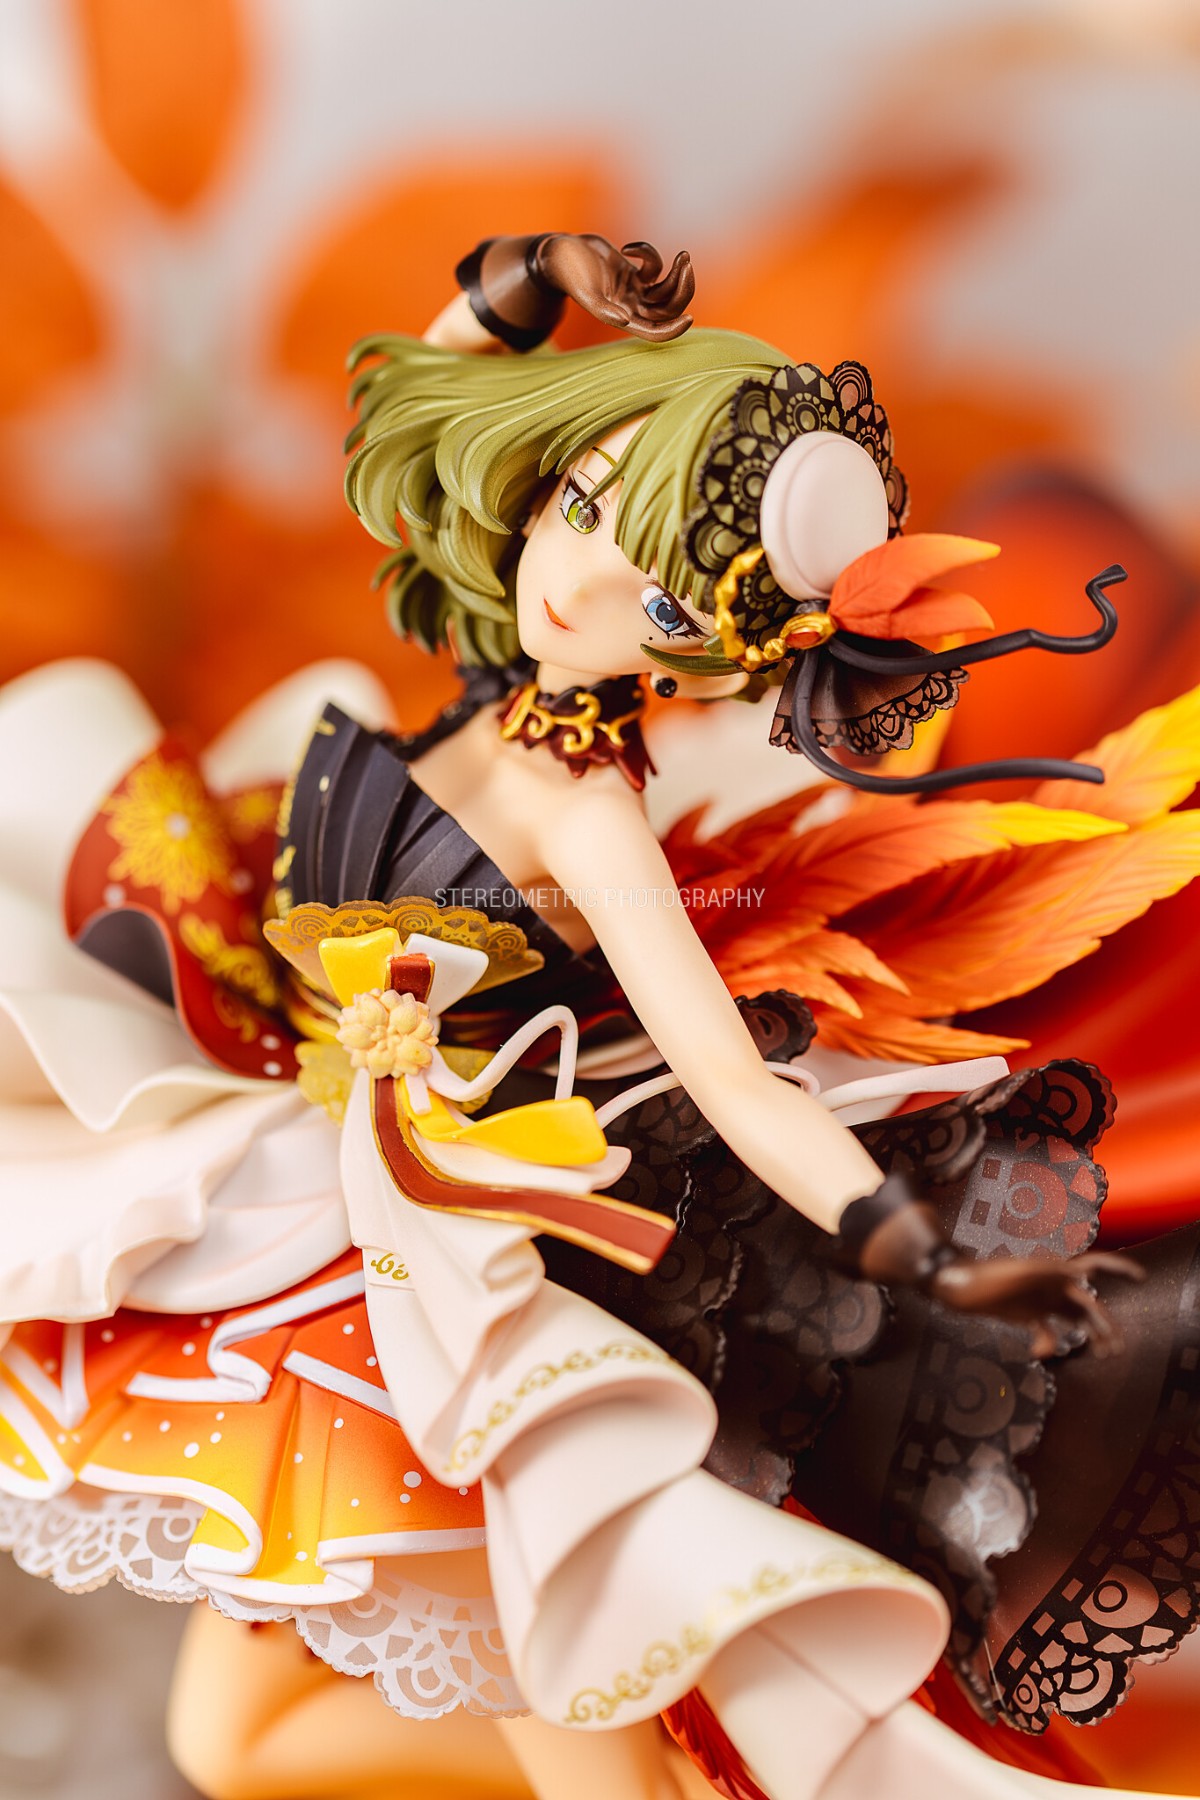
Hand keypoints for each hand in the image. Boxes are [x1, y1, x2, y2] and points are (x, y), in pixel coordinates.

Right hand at [537, 235, 694, 340]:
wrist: (557, 254)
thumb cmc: (568, 274)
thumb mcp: (585, 292)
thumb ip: (603, 309)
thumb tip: (625, 320)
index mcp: (622, 318)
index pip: (654, 332)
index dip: (673, 330)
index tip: (690, 318)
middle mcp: (631, 307)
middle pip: (669, 309)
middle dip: (683, 289)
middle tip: (686, 264)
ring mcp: (634, 290)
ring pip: (668, 290)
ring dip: (678, 273)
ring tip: (683, 256)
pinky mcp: (633, 273)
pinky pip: (654, 268)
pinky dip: (649, 255)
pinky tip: (628, 248)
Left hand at [928, 1251, 1143, 1357]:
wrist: (952, 1284)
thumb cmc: (980, 1276)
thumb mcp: (1014, 1273)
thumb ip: (1042, 1273)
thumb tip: (1073, 1273)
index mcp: (1054, 1270)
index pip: (1094, 1264)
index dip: (1119, 1268)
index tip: (1140, 1278)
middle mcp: (1052, 1284)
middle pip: (1089, 1304)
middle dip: (1106, 1324)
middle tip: (1116, 1348)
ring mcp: (1040, 1299)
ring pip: (1074, 1319)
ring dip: (1089, 1336)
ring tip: (1103, 1355)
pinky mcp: (1025, 1314)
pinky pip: (1047, 1331)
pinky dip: (1048, 1344)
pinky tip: (1040, 1354)